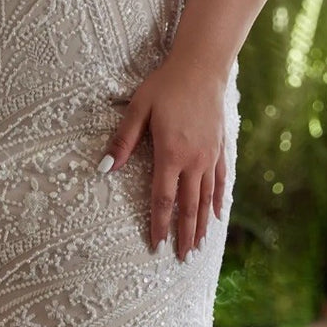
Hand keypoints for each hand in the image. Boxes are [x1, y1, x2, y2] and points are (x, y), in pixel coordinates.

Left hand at [98, 57, 227, 259]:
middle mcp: (193, 161)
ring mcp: (210, 156)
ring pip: (206, 198)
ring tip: (199, 246)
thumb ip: (123, 140)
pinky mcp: (220, 148)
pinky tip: (218, 214)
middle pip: (188, 206)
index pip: (163, 199)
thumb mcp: (139, 109)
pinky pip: (221, 181)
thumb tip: (105, 169)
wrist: (201, 68)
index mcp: (170, 154)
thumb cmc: (165, 86)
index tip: (156, 245)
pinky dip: (219, 200)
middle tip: (182, 258)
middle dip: (184, 234)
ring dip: (202, 224)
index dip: (159, 224)